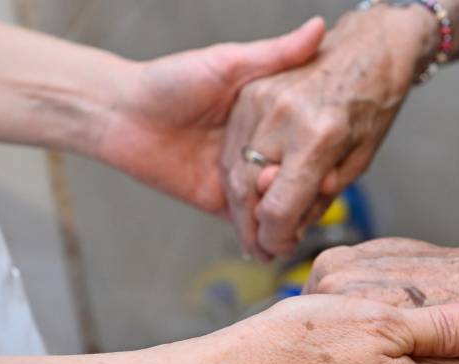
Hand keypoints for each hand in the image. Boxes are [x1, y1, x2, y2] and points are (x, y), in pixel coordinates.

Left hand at [92, 17, 324, 217]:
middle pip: (292, 176)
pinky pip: (246, 223)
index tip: (337, 164)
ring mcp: (238, 178)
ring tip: (308, 226)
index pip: (303, 141)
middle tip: (326, 199)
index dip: (321, 155)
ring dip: (290, 218)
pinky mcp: (218, 201)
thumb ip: (275, 54)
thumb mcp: (229, 63)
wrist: (120, 113)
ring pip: (273, 204)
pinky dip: (262, 235)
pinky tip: (280, 242)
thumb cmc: (169, 81)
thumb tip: (319, 26)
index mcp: (263, 117)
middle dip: (309, 192)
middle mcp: (255, 149)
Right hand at [220, 7, 436, 258]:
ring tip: (258, 227)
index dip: (276, 238)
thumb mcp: (361, 156)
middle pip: (248, 194)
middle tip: (267, 247)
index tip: (281, 249)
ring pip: (233, 171)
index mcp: (319, 138)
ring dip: (242, 204)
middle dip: (255, 228)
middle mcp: (284, 119)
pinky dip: (239, 173)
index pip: (279, 208)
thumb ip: (325, 191)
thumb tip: (297, 223)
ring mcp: (261, 101)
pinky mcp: (248, 91)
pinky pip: (232, 145)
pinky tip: (253, 192)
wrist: (368, 48)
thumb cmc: (374, 103)